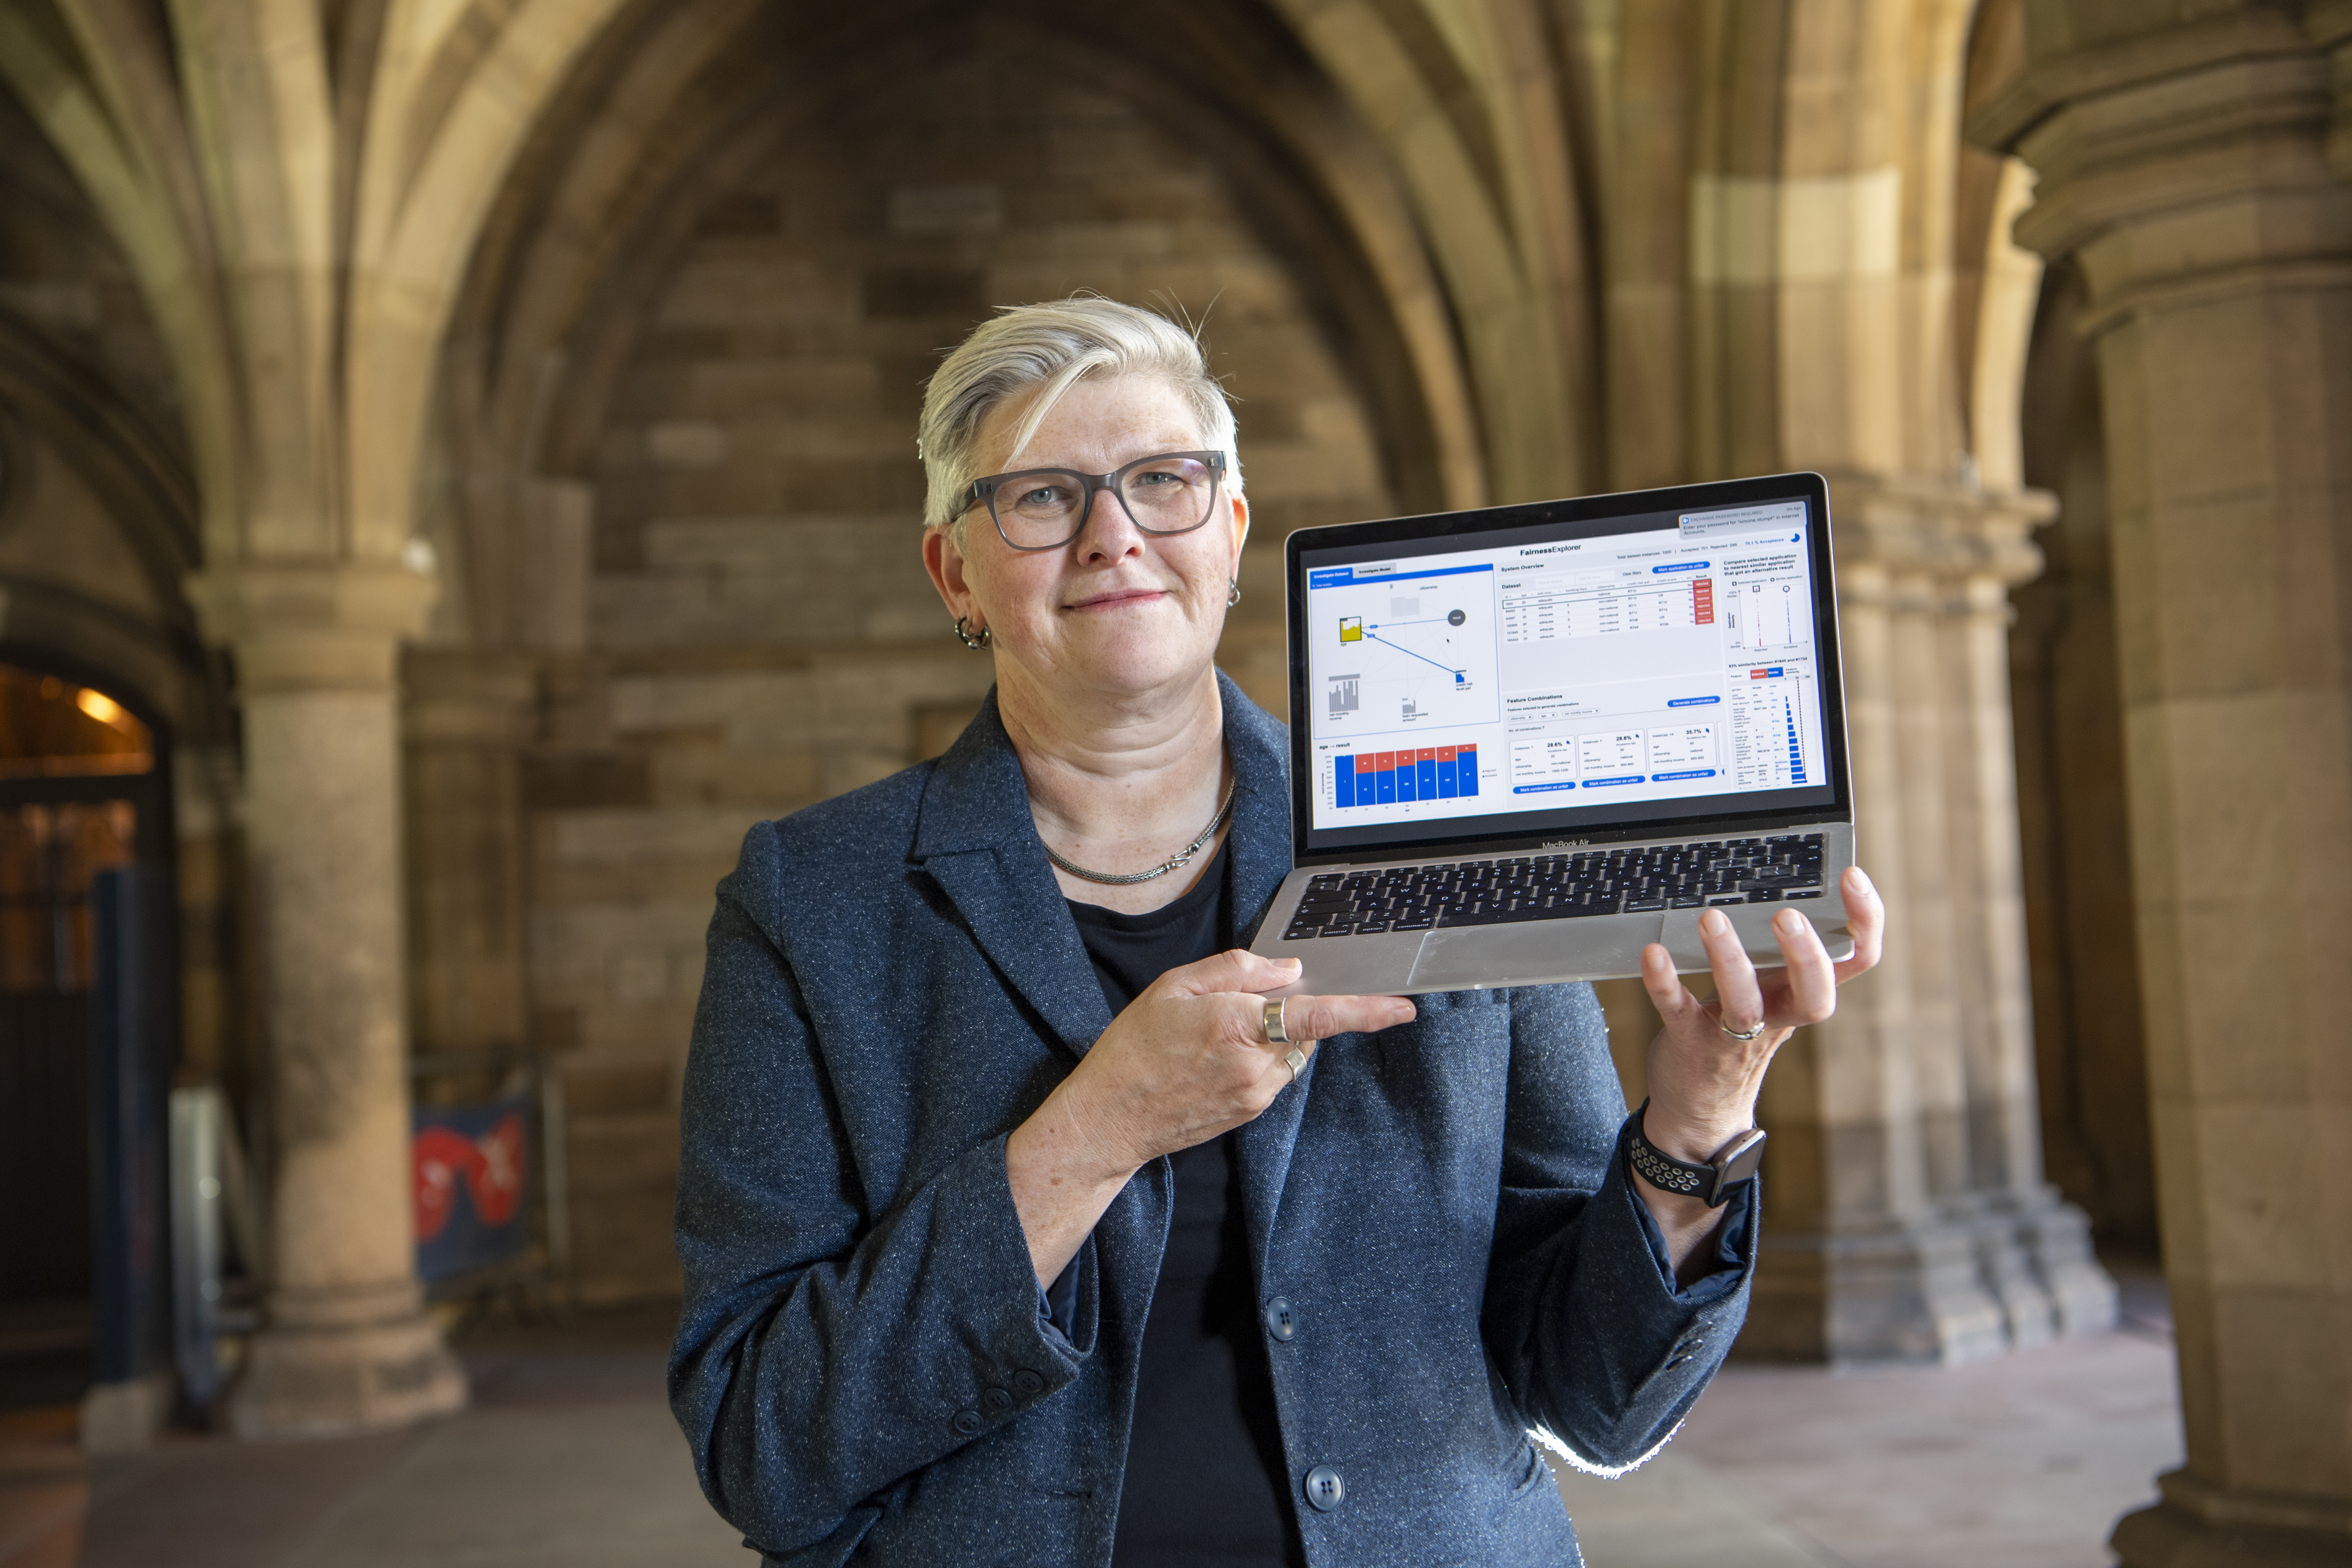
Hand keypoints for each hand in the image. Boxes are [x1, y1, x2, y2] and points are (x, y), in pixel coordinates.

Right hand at [1006, 949, 1413, 1282]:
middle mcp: (1253, 1063)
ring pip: (1292, 1052)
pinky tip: (1215, 1060)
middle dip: (1288, 1011)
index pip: (1314, 1015)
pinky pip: (1275, 1074)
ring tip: (1214, 1038)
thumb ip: (1237, 970)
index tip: (1402, 1008)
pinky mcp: (1251, 1112)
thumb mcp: (1174, 986)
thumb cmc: (1134, 1048)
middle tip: (1236, 1006)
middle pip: (1304, 1029)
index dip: (1364, 1011)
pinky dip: (1259, 1058)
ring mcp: (1255, 1094)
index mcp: (1232, 1023)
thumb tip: (1290, 972)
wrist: (1111, 1118)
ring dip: (1272, 1036)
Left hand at [1636, 865, 1885, 1164]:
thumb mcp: (1769, 993)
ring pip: (1744, 1003)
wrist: (1700, 1106)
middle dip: (1806, 955)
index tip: (1851, 877)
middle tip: (1788, 915)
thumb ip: (1778, 955)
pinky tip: (1653, 953)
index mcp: (1800, 994)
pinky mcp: (1689, 1042)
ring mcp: (1733, 1035)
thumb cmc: (1736, 1032)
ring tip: (1712, 919)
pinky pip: (1678, 1010)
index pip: (1855, 961)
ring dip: (1729, 960)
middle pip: (1814, 993)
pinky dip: (1664, 982)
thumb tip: (1785, 888)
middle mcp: (1777, 1016)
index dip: (1864, 922)